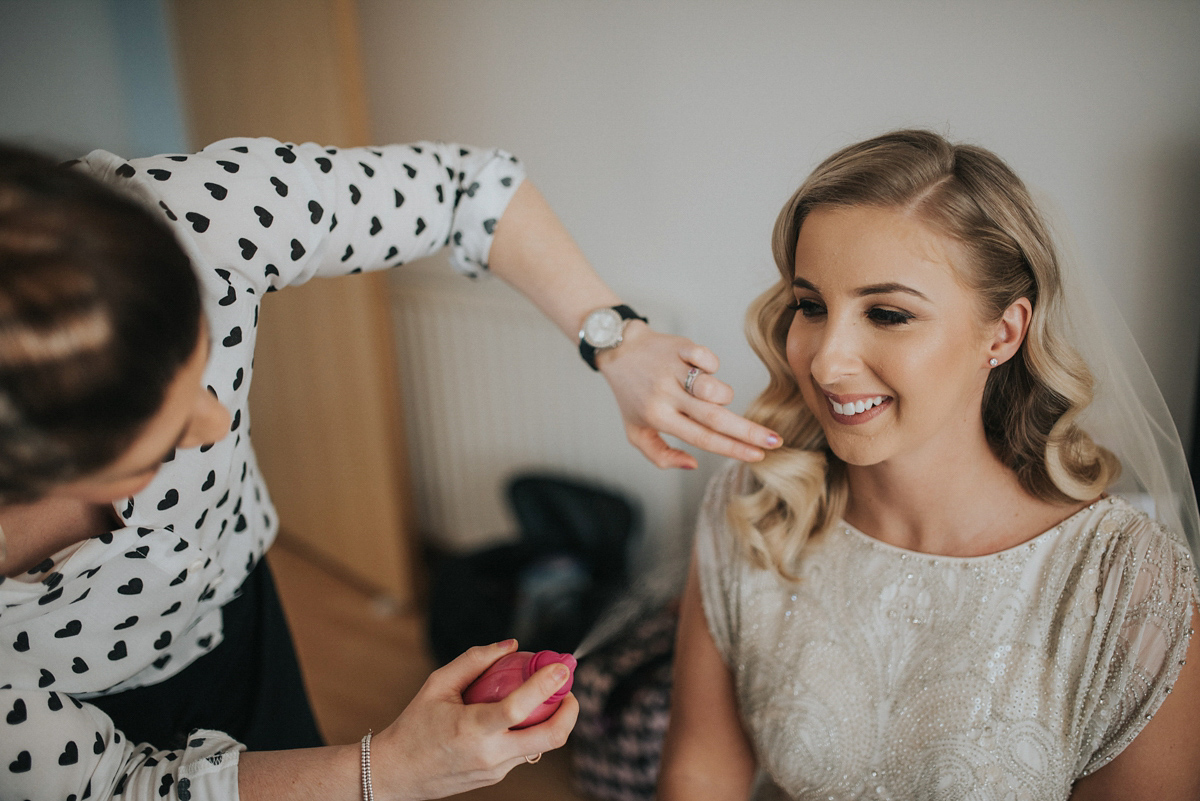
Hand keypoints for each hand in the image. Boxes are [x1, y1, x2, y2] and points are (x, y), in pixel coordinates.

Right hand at [371, 640, 576, 800]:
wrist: (397, 772)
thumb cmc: (415, 726)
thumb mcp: (437, 685)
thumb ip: (475, 660)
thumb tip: (511, 644)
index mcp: (471, 728)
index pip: (518, 709)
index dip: (545, 686)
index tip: (561, 667)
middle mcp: (489, 754)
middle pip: (550, 738)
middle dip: (570, 711)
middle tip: (568, 689)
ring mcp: (496, 770)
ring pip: (541, 745)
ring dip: (552, 720)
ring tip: (543, 697)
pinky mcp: (497, 777)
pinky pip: (525, 751)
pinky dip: (531, 731)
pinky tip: (519, 716)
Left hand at [597, 322, 781, 468]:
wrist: (618, 351)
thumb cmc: (632, 396)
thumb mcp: (636, 432)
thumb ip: (660, 455)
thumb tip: (693, 464)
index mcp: (659, 418)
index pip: (702, 438)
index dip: (733, 449)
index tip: (759, 456)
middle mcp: (667, 396)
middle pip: (714, 417)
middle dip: (748, 431)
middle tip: (775, 441)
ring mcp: (673, 370)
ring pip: (713, 388)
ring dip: (724, 395)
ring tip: (717, 397)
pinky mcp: (679, 347)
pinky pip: (706, 356)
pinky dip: (713, 364)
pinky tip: (705, 368)